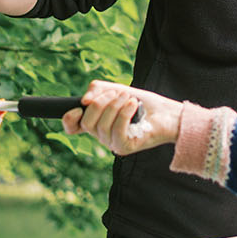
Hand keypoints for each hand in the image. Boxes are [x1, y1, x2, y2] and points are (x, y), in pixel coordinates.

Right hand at [61, 80, 181, 155]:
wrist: (168, 114)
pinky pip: (116, 129)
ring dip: (116, 105)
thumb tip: (84, 100)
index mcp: (97, 122)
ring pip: (101, 124)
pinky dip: (125, 113)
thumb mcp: (117, 90)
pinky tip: (134, 106)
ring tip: (131, 99)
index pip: (72, 127)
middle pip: (86, 121)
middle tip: (120, 94)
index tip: (81, 105)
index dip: (69, 118)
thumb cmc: (143, 103)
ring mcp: (112, 143)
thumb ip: (98, 90)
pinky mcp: (125, 147)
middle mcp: (101, 135)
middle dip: (101, 102)